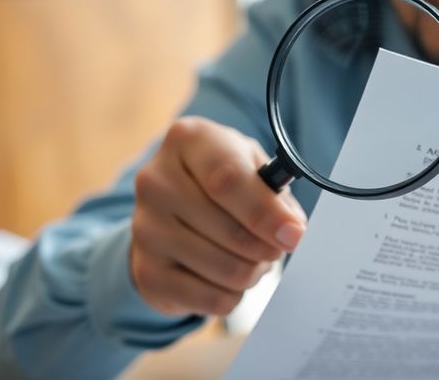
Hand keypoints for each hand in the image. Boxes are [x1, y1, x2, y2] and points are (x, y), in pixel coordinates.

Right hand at [130, 116, 306, 316]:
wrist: (171, 212)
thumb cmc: (224, 184)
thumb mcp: (253, 169)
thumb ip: (277, 197)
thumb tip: (292, 232)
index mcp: (188, 140)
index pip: (227, 179)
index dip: (265, 213)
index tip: (293, 235)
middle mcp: (155, 180)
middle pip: (229, 230)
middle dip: (266, 247)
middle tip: (272, 244)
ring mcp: (144, 228)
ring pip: (224, 269)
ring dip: (252, 272)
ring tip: (250, 258)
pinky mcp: (146, 271)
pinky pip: (211, 299)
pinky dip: (232, 294)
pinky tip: (225, 277)